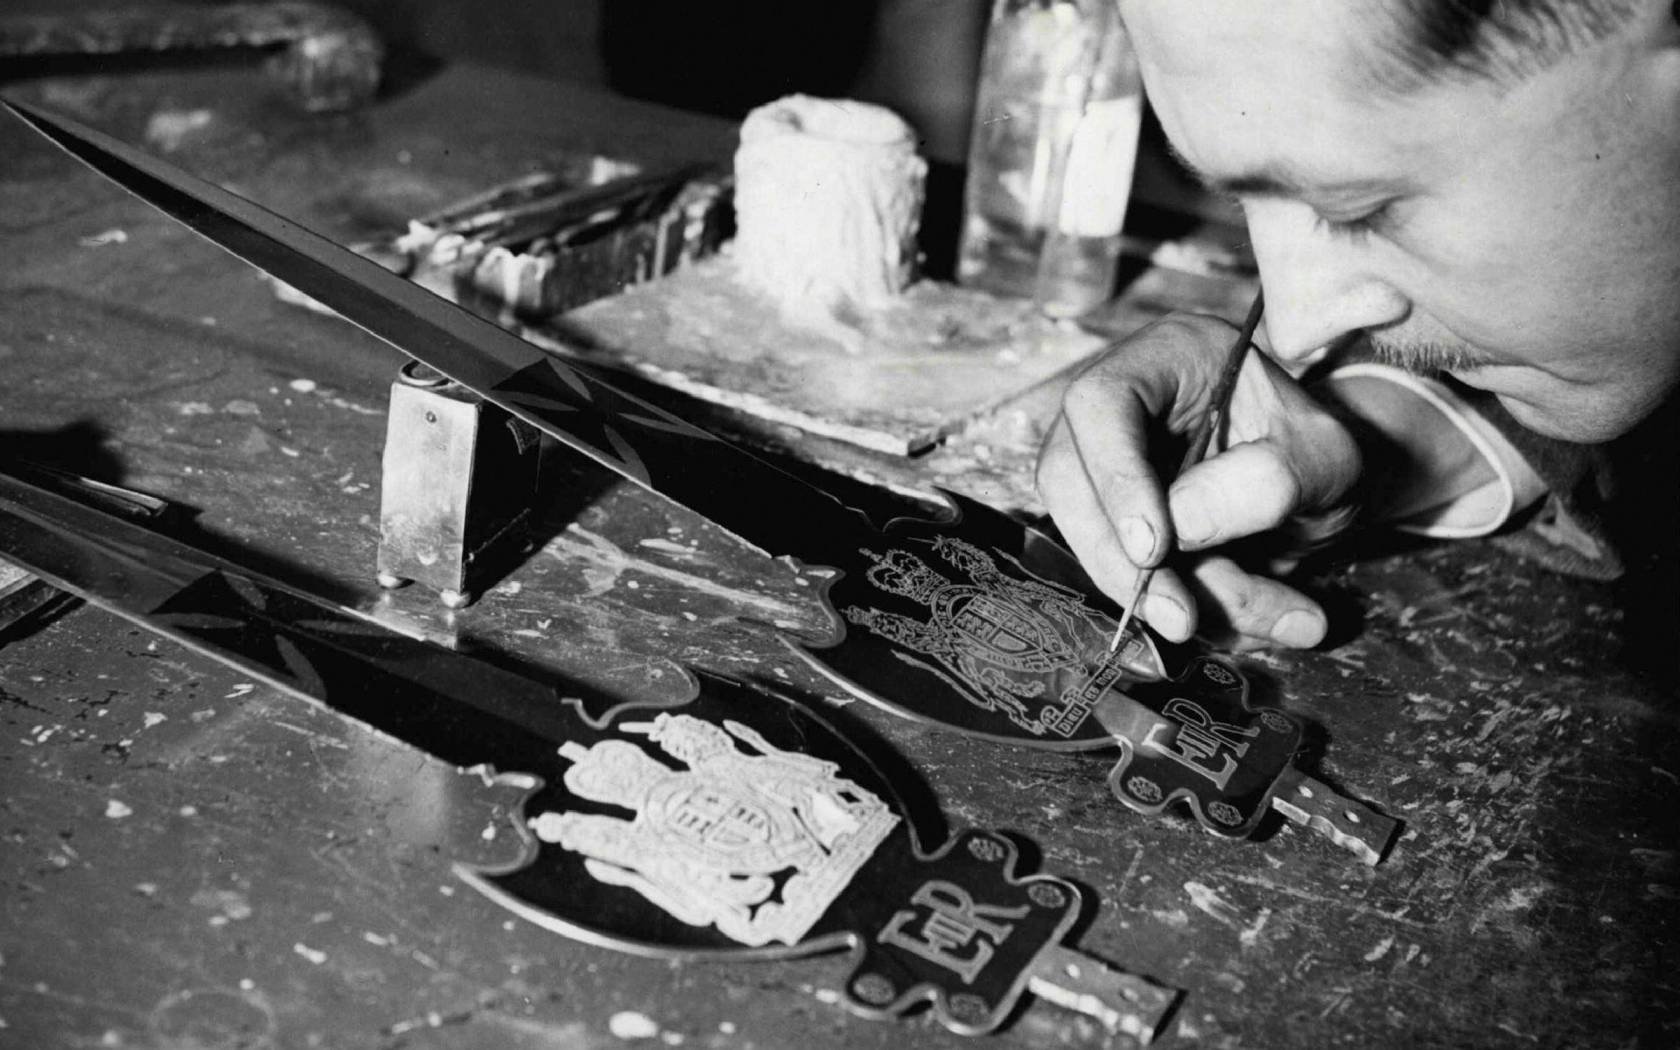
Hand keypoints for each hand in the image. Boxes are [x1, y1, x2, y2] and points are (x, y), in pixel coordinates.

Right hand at [1037, 313, 1361, 648]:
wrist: (1321, 486)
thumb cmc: (1320, 452)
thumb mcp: (1322, 460)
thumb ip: (1264, 483)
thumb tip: (1179, 528)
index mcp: (1166, 356)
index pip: (1102, 404)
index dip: (1115, 477)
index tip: (1155, 548)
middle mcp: (1117, 407)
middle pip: (1068, 478)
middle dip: (1118, 560)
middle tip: (1179, 618)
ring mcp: (1101, 463)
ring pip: (1086, 535)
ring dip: (1151, 595)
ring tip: (1224, 625)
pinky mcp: (1107, 518)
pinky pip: (1115, 570)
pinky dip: (1170, 609)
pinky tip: (1238, 623)